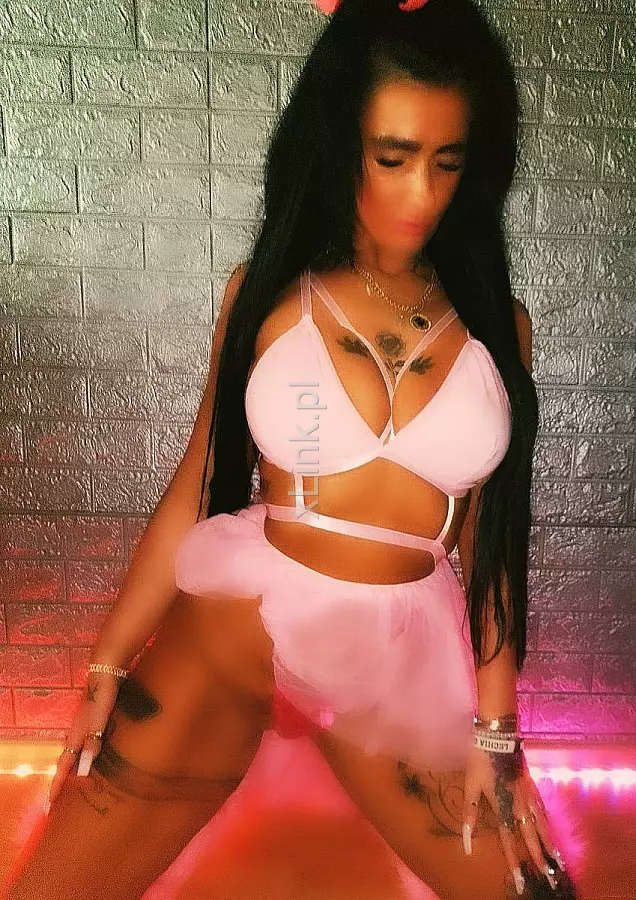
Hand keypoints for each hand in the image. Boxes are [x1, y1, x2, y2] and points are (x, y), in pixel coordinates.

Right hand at [45, 671, 121, 813]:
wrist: (105, 672)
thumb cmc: (103, 696)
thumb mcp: (99, 720)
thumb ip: (93, 741)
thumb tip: (84, 769)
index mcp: (77, 736)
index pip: (64, 766)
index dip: (58, 785)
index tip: (50, 805)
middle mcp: (77, 733)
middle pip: (66, 762)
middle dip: (61, 782)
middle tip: (56, 802)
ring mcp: (84, 726)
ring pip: (74, 753)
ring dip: (71, 770)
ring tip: (72, 786)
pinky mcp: (93, 720)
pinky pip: (84, 745)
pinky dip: (82, 757)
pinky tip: (90, 759)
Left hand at [461, 744, 565, 894]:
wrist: (498, 735)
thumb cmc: (480, 761)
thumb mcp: (470, 786)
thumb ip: (470, 814)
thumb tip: (466, 840)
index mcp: (503, 806)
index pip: (509, 840)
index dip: (514, 861)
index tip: (519, 880)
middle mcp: (520, 804)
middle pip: (532, 836)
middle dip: (540, 858)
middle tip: (550, 877)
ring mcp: (529, 794)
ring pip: (542, 824)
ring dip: (549, 843)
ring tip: (556, 860)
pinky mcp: (532, 785)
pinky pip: (542, 809)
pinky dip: (547, 823)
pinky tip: (550, 829)